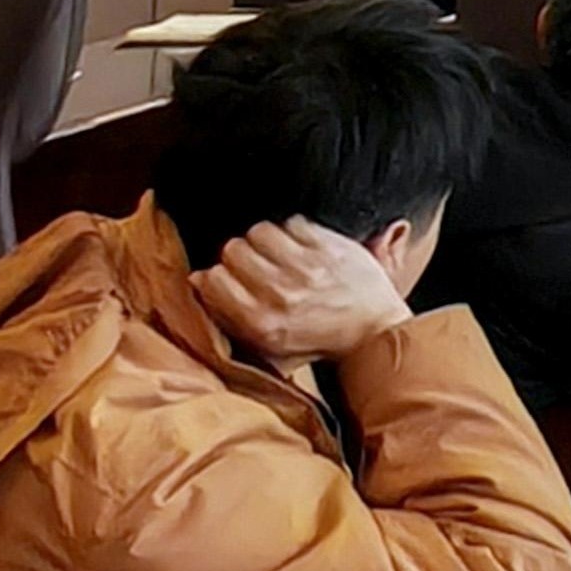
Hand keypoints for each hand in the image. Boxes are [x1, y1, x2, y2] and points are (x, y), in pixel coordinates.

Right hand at [193, 218, 411, 366]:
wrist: (374, 333)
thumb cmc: (318, 342)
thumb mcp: (268, 347)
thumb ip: (229, 317)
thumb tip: (196, 279)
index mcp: (261, 322)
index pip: (212, 280)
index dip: (217, 276)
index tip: (227, 278)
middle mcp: (281, 294)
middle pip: (233, 250)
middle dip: (239, 256)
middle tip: (255, 265)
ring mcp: (307, 268)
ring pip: (260, 231)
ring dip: (265, 240)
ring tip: (277, 253)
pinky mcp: (331, 248)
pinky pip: (294, 223)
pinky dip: (294, 231)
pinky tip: (301, 248)